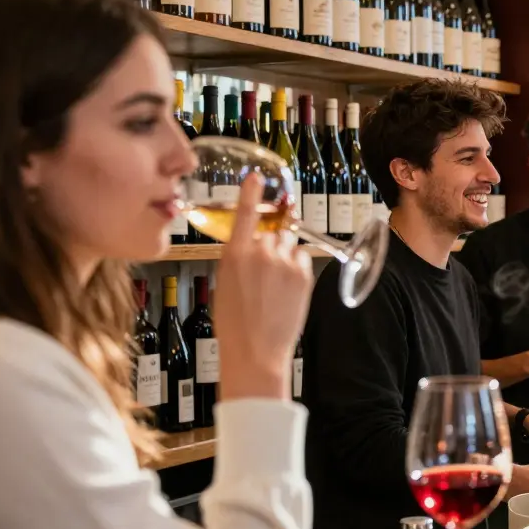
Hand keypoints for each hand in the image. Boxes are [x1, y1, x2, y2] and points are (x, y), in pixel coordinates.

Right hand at [214, 174, 312, 400]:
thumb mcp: (225, 284)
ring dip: (284, 257)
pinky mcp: (304, 273)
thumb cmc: (235, 324)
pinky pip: (302, 258)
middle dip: (269, 247)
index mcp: (234, 254)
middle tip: (263, 277)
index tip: (256, 176)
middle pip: (271, 234)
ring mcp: (285, 262)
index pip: (243, 214)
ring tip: (275, 288)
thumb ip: (239, 260)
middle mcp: (261, 252)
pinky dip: (296, 268)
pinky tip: (286, 291)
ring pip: (288, 245)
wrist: (256, 352)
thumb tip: (253, 249)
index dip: (250, 193)